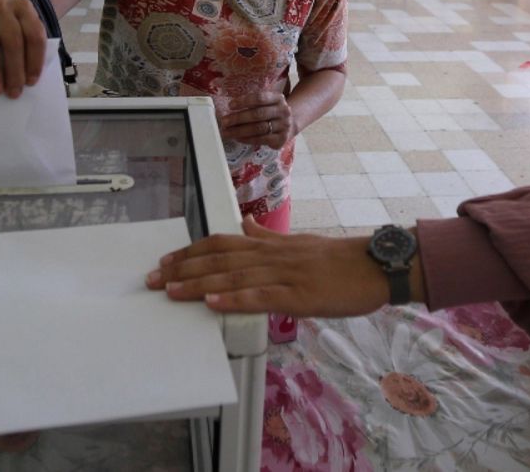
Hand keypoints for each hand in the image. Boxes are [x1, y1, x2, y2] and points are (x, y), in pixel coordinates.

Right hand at [0, 0, 45, 97]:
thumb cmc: (4, 22)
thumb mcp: (20, 24)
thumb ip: (26, 42)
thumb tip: (27, 79)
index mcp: (23, 8)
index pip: (34, 35)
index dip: (35, 60)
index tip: (31, 82)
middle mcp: (2, 5)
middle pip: (12, 39)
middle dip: (15, 69)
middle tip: (14, 92)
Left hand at [146, 219, 390, 316]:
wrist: (376, 265)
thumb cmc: (339, 259)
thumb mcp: (300, 242)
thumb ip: (269, 238)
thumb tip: (245, 226)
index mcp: (271, 245)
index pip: (223, 243)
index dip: (192, 252)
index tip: (166, 260)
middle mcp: (273, 255)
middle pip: (220, 258)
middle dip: (184, 269)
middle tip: (154, 278)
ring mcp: (285, 274)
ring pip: (234, 276)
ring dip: (198, 283)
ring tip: (171, 290)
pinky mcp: (300, 296)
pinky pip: (261, 296)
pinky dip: (234, 298)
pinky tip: (213, 302)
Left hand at [218, 90, 296, 148]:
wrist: (292, 123)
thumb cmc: (272, 111)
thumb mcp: (268, 101)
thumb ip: (253, 102)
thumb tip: (230, 108)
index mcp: (278, 98)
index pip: (260, 98)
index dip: (244, 101)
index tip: (230, 105)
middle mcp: (283, 111)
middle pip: (258, 114)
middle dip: (238, 118)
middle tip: (224, 122)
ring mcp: (284, 126)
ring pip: (259, 128)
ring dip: (240, 131)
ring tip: (227, 132)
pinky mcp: (281, 139)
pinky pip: (261, 139)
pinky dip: (247, 139)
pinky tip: (237, 138)